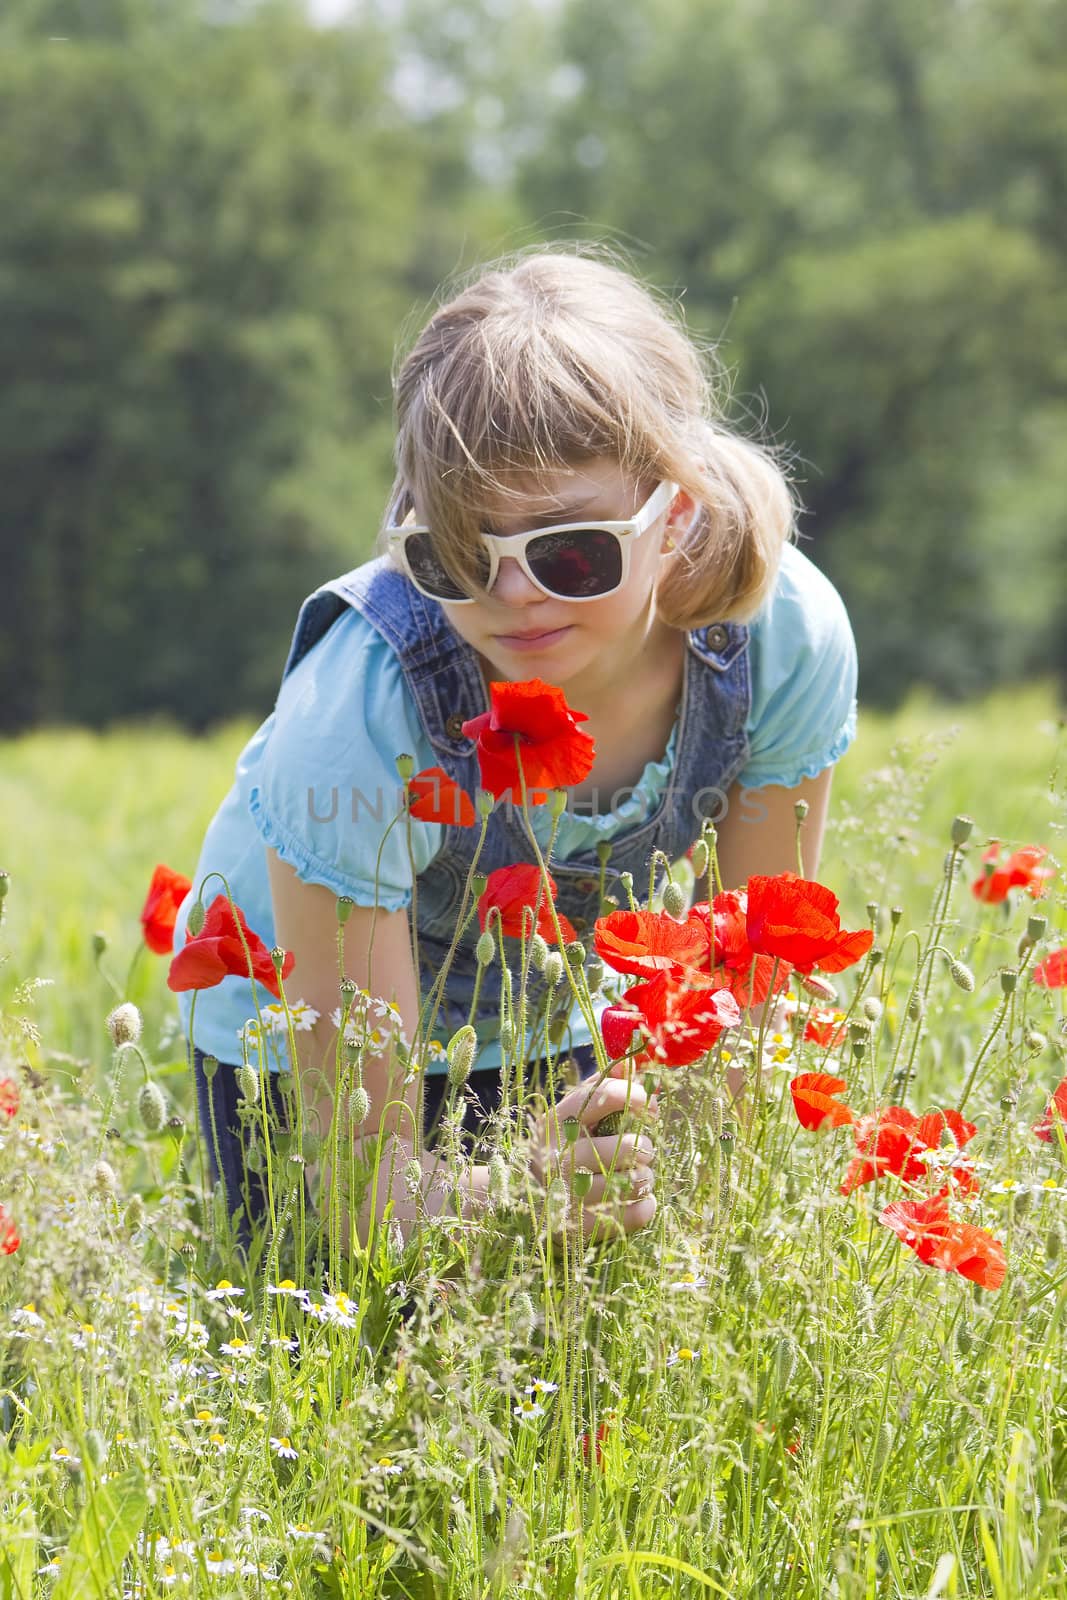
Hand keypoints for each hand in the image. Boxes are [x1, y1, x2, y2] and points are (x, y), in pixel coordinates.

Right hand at [528, 1074, 658, 1246]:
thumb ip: (601, 1087)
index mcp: (555, 1123)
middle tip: (641, 1149)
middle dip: (644, 1146)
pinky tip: (639, 1200)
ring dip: (644, 1177)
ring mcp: (568, 1196)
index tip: (649, 1104)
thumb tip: (633, 1062)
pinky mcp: (581, 1228)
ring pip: (632, 1182)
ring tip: (638, 1176)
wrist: (525, 1203)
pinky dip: (645, 1206)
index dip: (635, 1097)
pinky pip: (634, 1214)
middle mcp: (558, 1158)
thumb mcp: (572, 1114)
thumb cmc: (561, 1148)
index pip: (601, 1097)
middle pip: (627, 1146)